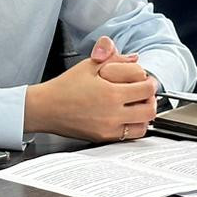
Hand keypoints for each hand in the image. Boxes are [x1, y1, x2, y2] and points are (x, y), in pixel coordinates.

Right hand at [23, 36, 158, 141]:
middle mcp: (112, 113)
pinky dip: (133, 126)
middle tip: (144, 92)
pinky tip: (127, 117)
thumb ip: (114, 58)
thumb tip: (134, 58)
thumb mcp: (90, 65)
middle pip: (150, 108)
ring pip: (143, 125)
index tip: (143, 79)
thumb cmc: (65, 87)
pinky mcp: (103, 137)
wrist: (46, 108)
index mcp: (111, 93)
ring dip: (144, 114)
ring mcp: (109, 128)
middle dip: (150, 98)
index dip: (148, 80)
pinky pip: (129, 136)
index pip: (146, 87)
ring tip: (137, 105)